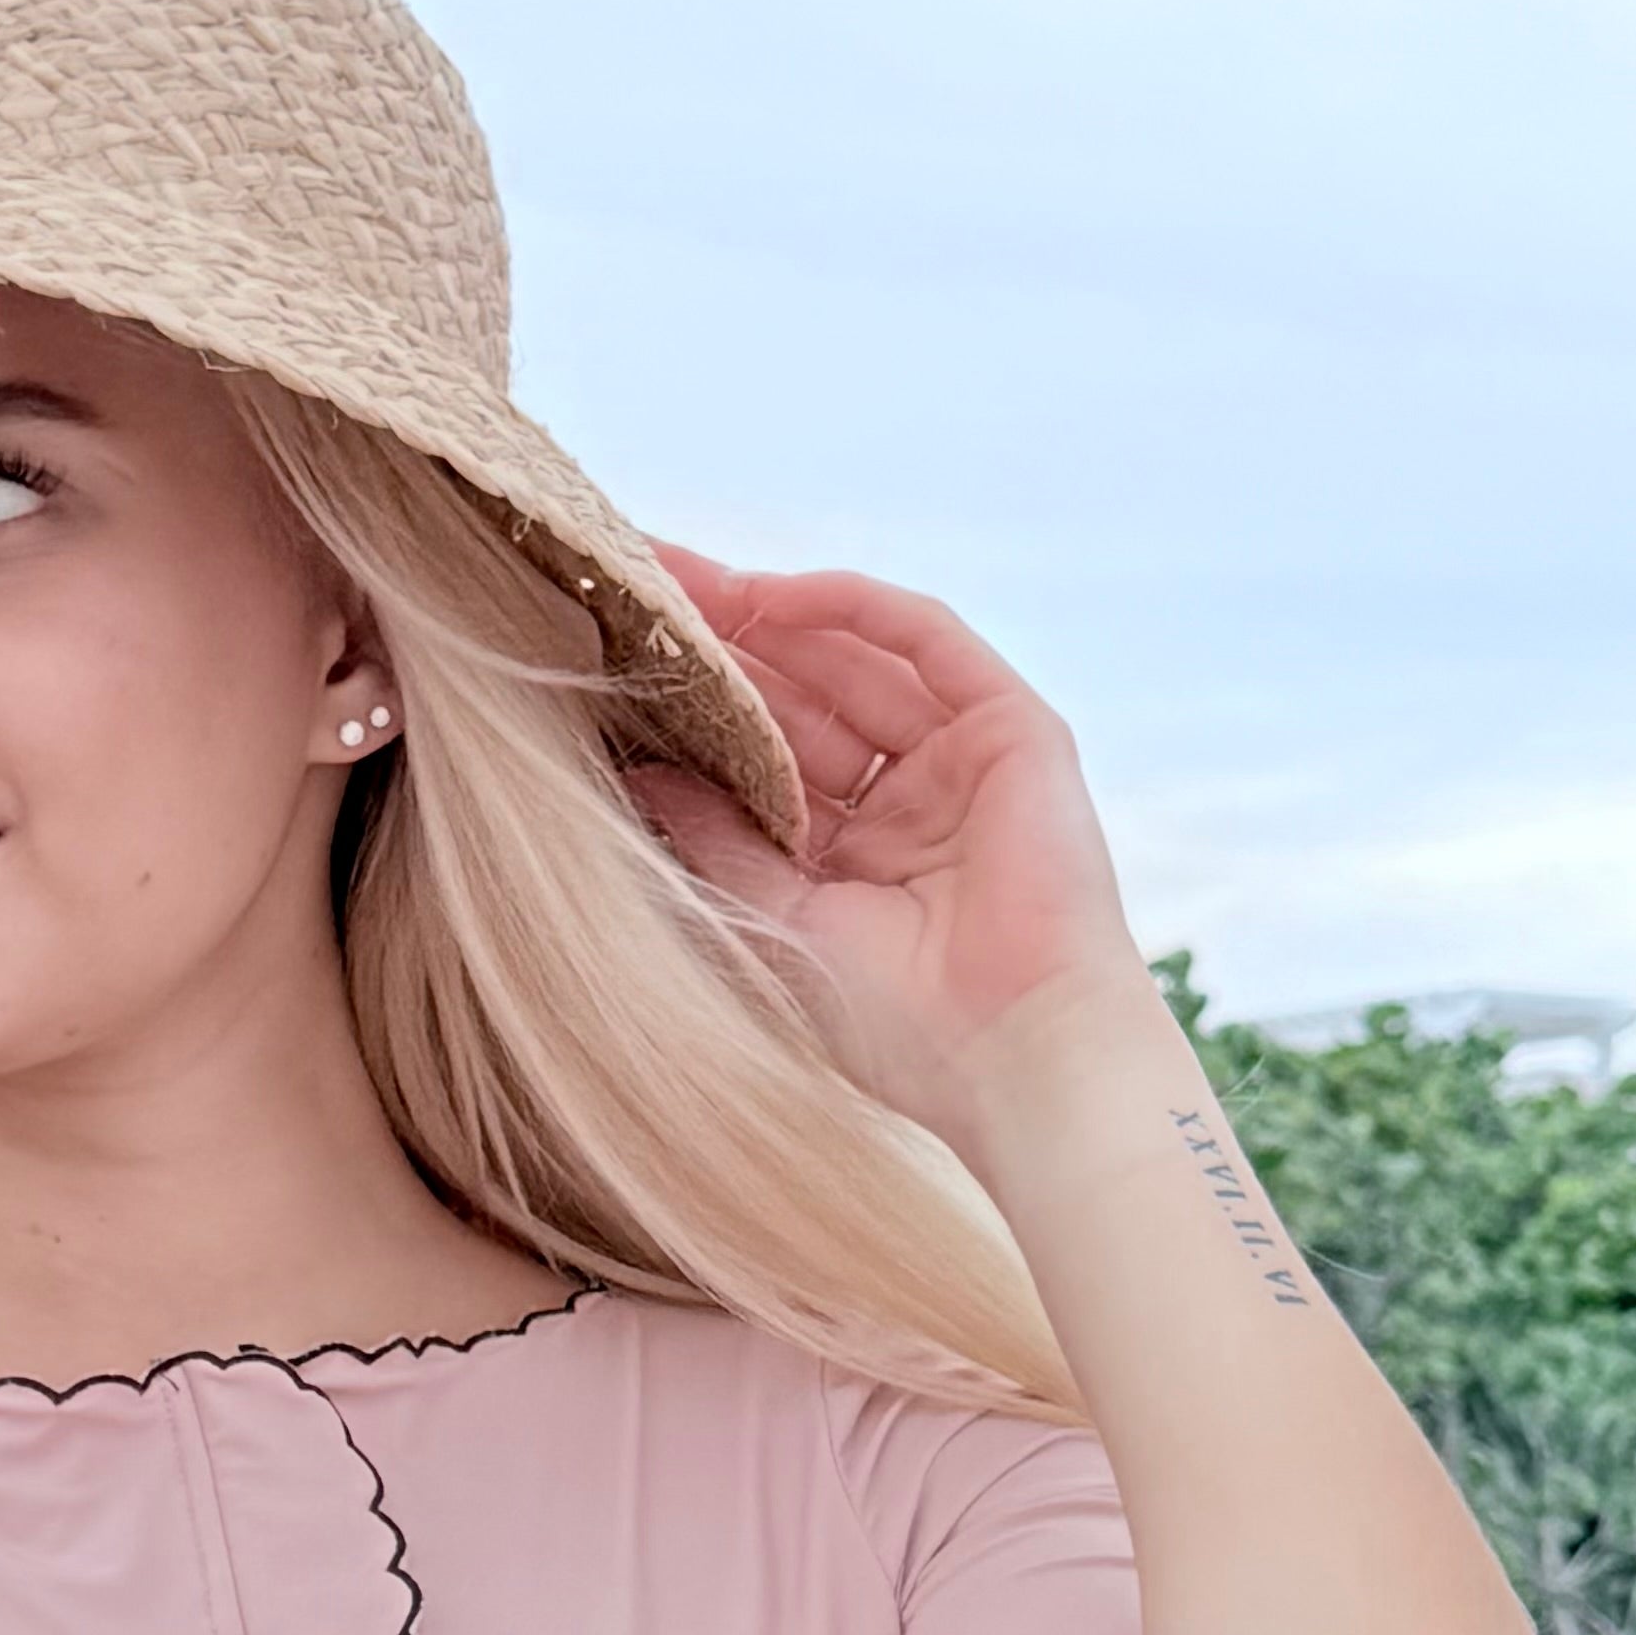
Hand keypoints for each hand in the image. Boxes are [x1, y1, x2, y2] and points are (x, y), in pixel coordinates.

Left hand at [628, 557, 1159, 1159]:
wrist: (1012, 1053)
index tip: (620, 667)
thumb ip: (714, 838)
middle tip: (636, 589)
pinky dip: (853, 608)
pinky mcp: (1014, 729)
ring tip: (682, 581)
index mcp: (853, 858)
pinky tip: (772, 594)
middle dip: (724, 644)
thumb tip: (635, 771)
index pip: (768, 758)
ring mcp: (962, 761)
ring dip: (771, 614)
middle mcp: (907, 802)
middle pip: (805, 696)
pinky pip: (927, 640)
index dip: (699, 710)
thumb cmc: (895, 1027)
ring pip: (855, 660)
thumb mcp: (777, 920)